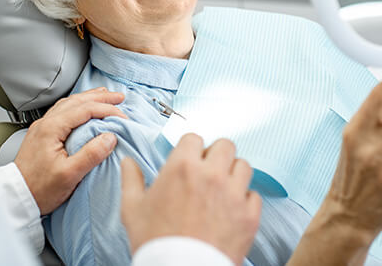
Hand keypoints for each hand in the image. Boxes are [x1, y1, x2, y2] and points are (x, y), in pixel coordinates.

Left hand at [14, 87, 126, 214]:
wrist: (15, 199)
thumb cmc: (39, 190)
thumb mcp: (69, 175)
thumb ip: (91, 154)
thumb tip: (110, 137)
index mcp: (52, 128)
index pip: (85, 109)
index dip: (107, 109)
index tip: (123, 117)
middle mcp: (46, 123)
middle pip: (77, 101)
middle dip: (101, 97)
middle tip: (119, 97)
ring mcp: (42, 127)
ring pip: (69, 103)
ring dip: (89, 98)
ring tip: (105, 96)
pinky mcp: (42, 134)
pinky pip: (63, 110)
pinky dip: (78, 105)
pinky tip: (84, 108)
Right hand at [120, 133, 261, 265]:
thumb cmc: (155, 243)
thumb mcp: (133, 209)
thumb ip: (131, 179)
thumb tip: (127, 162)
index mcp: (182, 166)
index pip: (194, 138)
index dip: (191, 149)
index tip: (189, 160)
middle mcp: (211, 174)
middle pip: (225, 145)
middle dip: (217, 155)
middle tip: (209, 171)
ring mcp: (233, 194)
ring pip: (243, 166)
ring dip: (233, 174)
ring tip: (223, 189)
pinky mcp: (249, 215)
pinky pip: (254, 195)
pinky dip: (245, 201)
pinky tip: (232, 210)